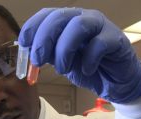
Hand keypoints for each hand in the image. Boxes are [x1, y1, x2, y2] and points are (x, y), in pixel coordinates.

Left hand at [18, 8, 140, 102]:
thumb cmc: (85, 67)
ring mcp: (100, 26)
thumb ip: (46, 54)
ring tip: (62, 68)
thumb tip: (28, 51)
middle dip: (44, 40)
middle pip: (59, 17)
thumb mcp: (60, 61)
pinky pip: (99, 44)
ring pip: (78, 26)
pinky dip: (88, 59)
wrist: (113, 81)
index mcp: (66, 21)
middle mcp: (82, 18)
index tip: (23, 44)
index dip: (32, 27)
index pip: (46, 15)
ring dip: (64, 49)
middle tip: (37, 61)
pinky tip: (87, 70)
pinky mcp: (116, 39)